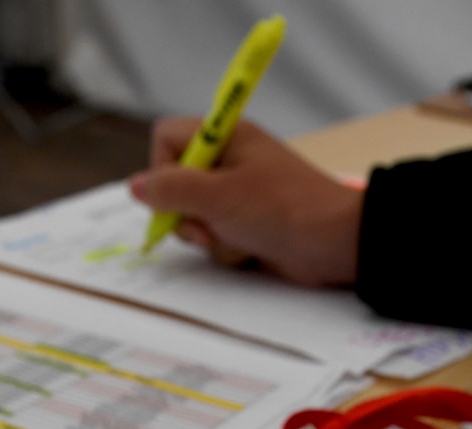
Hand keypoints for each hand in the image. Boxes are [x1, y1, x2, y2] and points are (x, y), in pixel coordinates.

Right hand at [129, 118, 362, 286]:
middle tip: (208, 223)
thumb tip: (135, 187)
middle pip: (174, 184)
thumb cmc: (284, 209)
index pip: (166, 138)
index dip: (162, 167)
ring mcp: (237, 194)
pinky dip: (227, 248)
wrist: (335, 244)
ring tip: (238, 237)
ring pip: (192, 217)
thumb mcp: (219, 196)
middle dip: (186, 212)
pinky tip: (250, 249)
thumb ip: (171, 189)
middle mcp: (228, 161)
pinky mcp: (246, 224)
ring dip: (209, 235)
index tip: (176, 193)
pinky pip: (215, 237)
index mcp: (225, 136)